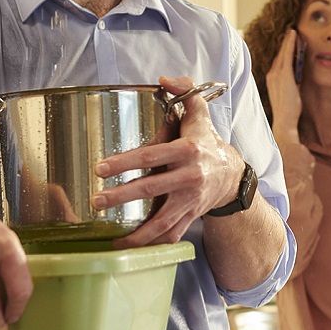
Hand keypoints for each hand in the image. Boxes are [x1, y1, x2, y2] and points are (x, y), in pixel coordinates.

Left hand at [94, 75, 242, 247]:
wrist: (233, 176)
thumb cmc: (207, 142)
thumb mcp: (199, 113)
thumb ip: (183, 90)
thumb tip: (163, 80)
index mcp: (187, 151)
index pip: (151, 156)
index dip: (124, 162)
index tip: (100, 169)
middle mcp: (190, 178)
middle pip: (151, 189)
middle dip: (122, 197)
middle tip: (96, 202)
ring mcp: (191, 201)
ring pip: (162, 221)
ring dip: (137, 232)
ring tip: (113, 239)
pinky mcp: (191, 218)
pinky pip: (171, 235)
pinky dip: (152, 245)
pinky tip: (130, 249)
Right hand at [265, 30, 302, 142]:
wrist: (284, 120)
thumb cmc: (289, 110)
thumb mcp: (289, 93)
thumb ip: (291, 83)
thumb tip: (297, 76)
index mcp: (272, 79)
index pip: (278, 61)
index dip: (284, 50)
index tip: (289, 42)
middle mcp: (271, 74)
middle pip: (279, 54)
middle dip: (285, 43)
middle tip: (292, 31)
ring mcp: (276, 74)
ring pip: (283, 53)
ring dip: (288, 41)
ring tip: (293, 32)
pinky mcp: (284, 74)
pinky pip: (287, 55)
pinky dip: (290, 44)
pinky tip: (294, 36)